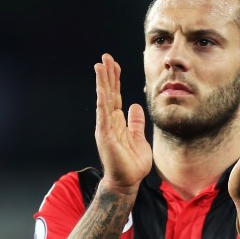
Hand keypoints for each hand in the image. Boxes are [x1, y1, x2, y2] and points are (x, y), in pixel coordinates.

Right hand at [94, 53, 151, 194]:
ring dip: (103, 82)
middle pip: (108, 93)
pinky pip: (103, 114)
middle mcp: (109, 121)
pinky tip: (102, 88)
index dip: (115, 80)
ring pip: (104, 99)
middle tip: (106, 57)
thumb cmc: (132, 163)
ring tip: (100, 65)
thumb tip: (135, 106)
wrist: (127, 181)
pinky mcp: (105, 135)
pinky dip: (103, 100)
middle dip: (108, 75)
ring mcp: (105, 127)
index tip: (114, 65)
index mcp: (117, 122)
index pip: (115, 96)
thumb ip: (135, 122)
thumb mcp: (138, 137)